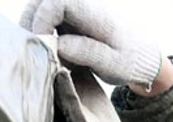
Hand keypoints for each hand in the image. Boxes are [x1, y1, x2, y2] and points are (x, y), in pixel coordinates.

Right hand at [20, 0, 160, 87]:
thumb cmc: (129, 62)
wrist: (141, 56)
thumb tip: (58, 45)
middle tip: (33, 50)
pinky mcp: (71, 17)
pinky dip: (40, 30)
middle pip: (43, 2)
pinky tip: (45, 49)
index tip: (41, 44)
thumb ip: (87, 53)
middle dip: (31, 23)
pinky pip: (47, 16)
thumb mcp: (113, 64)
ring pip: (41, 8)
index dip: (42, 21)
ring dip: (33, 27)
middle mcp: (83, 6)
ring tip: (38, 51)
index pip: (58, 3)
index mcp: (94, 15)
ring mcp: (76, 10)